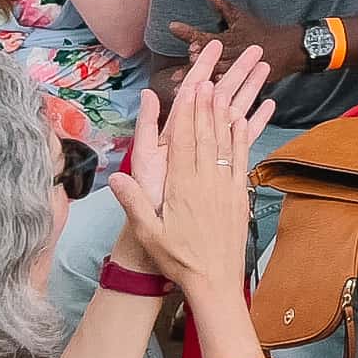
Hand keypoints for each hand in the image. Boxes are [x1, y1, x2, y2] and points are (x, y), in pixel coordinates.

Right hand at [111, 41, 273, 297]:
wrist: (215, 281)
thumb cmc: (178, 260)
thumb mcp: (148, 234)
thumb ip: (133, 204)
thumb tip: (114, 178)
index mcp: (182, 188)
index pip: (185, 143)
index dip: (189, 113)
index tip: (191, 88)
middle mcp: (206, 182)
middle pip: (206, 136)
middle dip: (207, 104)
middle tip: (210, 75)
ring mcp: (226, 187)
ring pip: (225, 143)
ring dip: (225, 114)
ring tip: (226, 88)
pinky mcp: (240, 195)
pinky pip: (241, 160)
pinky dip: (242, 137)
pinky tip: (243, 120)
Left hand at [170, 0, 305, 91]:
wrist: (290, 49)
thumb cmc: (262, 31)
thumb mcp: (242, 17)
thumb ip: (223, 5)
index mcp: (228, 37)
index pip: (205, 34)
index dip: (188, 31)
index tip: (172, 27)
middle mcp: (232, 53)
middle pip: (209, 60)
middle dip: (192, 66)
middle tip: (173, 73)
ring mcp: (239, 70)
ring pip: (216, 78)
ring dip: (200, 83)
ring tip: (180, 90)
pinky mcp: (246, 83)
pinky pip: (229, 92)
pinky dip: (215, 97)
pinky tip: (201, 104)